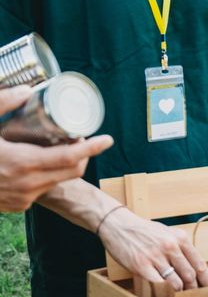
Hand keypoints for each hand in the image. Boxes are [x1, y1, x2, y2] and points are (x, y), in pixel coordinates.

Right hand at [0, 87, 112, 210]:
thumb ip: (2, 104)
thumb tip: (27, 89)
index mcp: (22, 163)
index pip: (71, 157)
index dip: (93, 148)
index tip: (108, 138)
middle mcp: (27, 185)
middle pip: (72, 171)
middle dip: (83, 154)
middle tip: (77, 135)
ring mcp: (23, 199)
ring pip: (59, 181)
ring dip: (65, 165)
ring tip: (56, 145)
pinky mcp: (18, 206)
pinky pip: (42, 189)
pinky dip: (47, 175)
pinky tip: (36, 162)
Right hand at [98, 206, 207, 290]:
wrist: (118, 225)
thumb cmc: (144, 231)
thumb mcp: (167, 233)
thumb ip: (181, 248)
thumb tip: (195, 268)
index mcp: (180, 238)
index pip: (200, 264)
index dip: (206, 281)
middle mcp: (171, 246)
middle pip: (190, 275)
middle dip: (193, 290)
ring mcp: (156, 256)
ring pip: (176, 282)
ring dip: (179, 293)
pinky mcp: (142, 266)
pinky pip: (158, 285)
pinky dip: (164, 293)